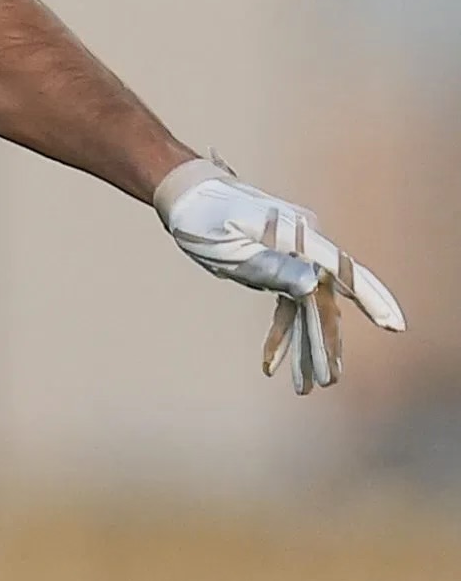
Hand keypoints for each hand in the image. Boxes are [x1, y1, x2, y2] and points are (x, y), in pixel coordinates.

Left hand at [155, 159, 404, 393]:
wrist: (186, 194)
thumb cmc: (203, 217)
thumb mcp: (231, 246)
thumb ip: (271, 266)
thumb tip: (313, 285)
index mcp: (299, 237)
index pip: (343, 272)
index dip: (372, 299)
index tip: (393, 325)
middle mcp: (305, 246)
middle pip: (325, 299)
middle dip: (326, 343)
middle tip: (327, 381)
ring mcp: (294, 256)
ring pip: (308, 307)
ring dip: (307, 344)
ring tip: (307, 385)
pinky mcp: (280, 265)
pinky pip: (289, 303)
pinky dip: (283, 331)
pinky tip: (274, 363)